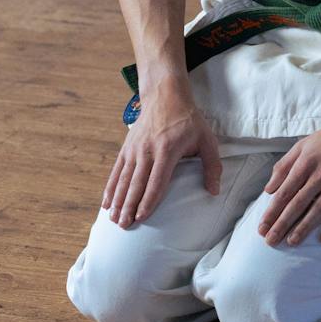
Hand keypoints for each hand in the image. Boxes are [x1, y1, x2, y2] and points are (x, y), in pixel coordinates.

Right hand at [103, 80, 221, 227]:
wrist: (165, 95)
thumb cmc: (188, 120)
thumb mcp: (206, 139)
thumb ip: (212, 165)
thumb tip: (214, 191)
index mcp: (167, 150)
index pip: (156, 180)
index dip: (148, 200)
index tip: (141, 218)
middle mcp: (147, 150)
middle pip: (136, 183)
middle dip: (128, 206)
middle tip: (123, 226)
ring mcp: (134, 149)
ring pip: (123, 179)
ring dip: (117, 201)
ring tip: (113, 220)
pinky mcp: (126, 147)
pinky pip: (116, 171)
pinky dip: (110, 188)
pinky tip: (106, 203)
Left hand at [258, 112, 320, 246]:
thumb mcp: (304, 144)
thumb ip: (284, 165)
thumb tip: (268, 189)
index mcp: (306, 162)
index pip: (285, 192)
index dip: (272, 212)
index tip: (262, 228)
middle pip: (298, 204)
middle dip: (282, 224)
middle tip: (270, 241)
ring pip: (318, 210)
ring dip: (303, 228)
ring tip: (292, 242)